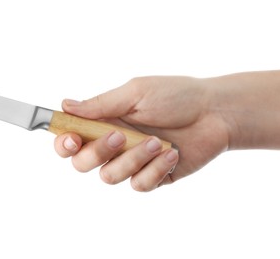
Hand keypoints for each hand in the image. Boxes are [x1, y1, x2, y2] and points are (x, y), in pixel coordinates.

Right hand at [53, 76, 230, 190]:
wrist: (215, 113)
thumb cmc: (177, 96)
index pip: (71, 137)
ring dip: (132, 159)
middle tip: (120, 136)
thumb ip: (102, 104)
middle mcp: (114, 144)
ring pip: (109, 176)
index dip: (63, 143)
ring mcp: (132, 162)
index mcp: (105, 120)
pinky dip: (154, 170)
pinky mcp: (152, 177)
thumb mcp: (137, 93)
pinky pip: (139, 185)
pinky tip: (171, 154)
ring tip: (157, 141)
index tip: (73, 138)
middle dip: (98, 151)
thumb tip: (65, 106)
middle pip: (82, 163)